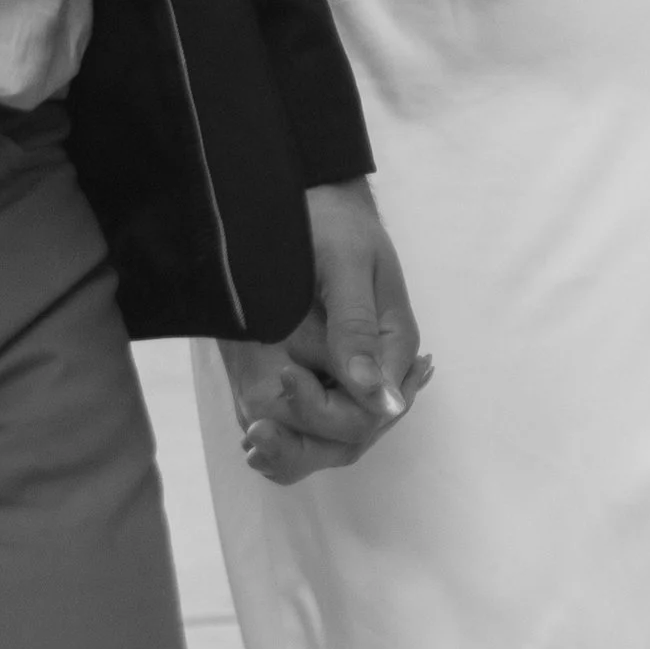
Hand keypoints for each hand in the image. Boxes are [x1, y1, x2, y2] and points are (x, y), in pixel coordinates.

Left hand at [220, 179, 430, 486]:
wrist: (314, 200)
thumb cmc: (334, 222)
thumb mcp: (346, 264)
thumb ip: (357, 328)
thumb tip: (380, 401)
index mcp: (395, 346)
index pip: (369, 411)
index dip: (322, 409)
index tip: (282, 379)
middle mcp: (378, 370)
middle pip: (351, 435)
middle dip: (304, 438)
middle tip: (257, 429)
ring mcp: (351, 374)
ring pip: (331, 439)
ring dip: (292, 447)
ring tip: (254, 440)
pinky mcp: (323, 372)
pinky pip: (309, 421)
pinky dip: (285, 434)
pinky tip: (256, 434)